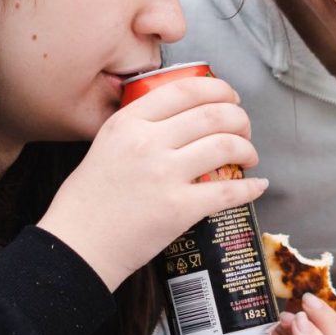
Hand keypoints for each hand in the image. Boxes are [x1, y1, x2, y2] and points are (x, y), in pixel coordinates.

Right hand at [39, 75, 262, 289]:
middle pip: (213, 114)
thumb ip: (137, 129)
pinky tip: (257, 186)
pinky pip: (228, 191)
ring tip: (249, 156)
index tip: (229, 97)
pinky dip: (250, 187)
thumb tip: (179, 121)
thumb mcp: (105, 146)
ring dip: (248, 149)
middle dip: (240, 118)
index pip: (184, 89)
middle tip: (244, 127)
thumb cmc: (86, 201)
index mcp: (128, 123)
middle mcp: (148, 142)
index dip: (218, 88)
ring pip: (226, 146)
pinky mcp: (179, 208)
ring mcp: (165, 175)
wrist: (78, 246)